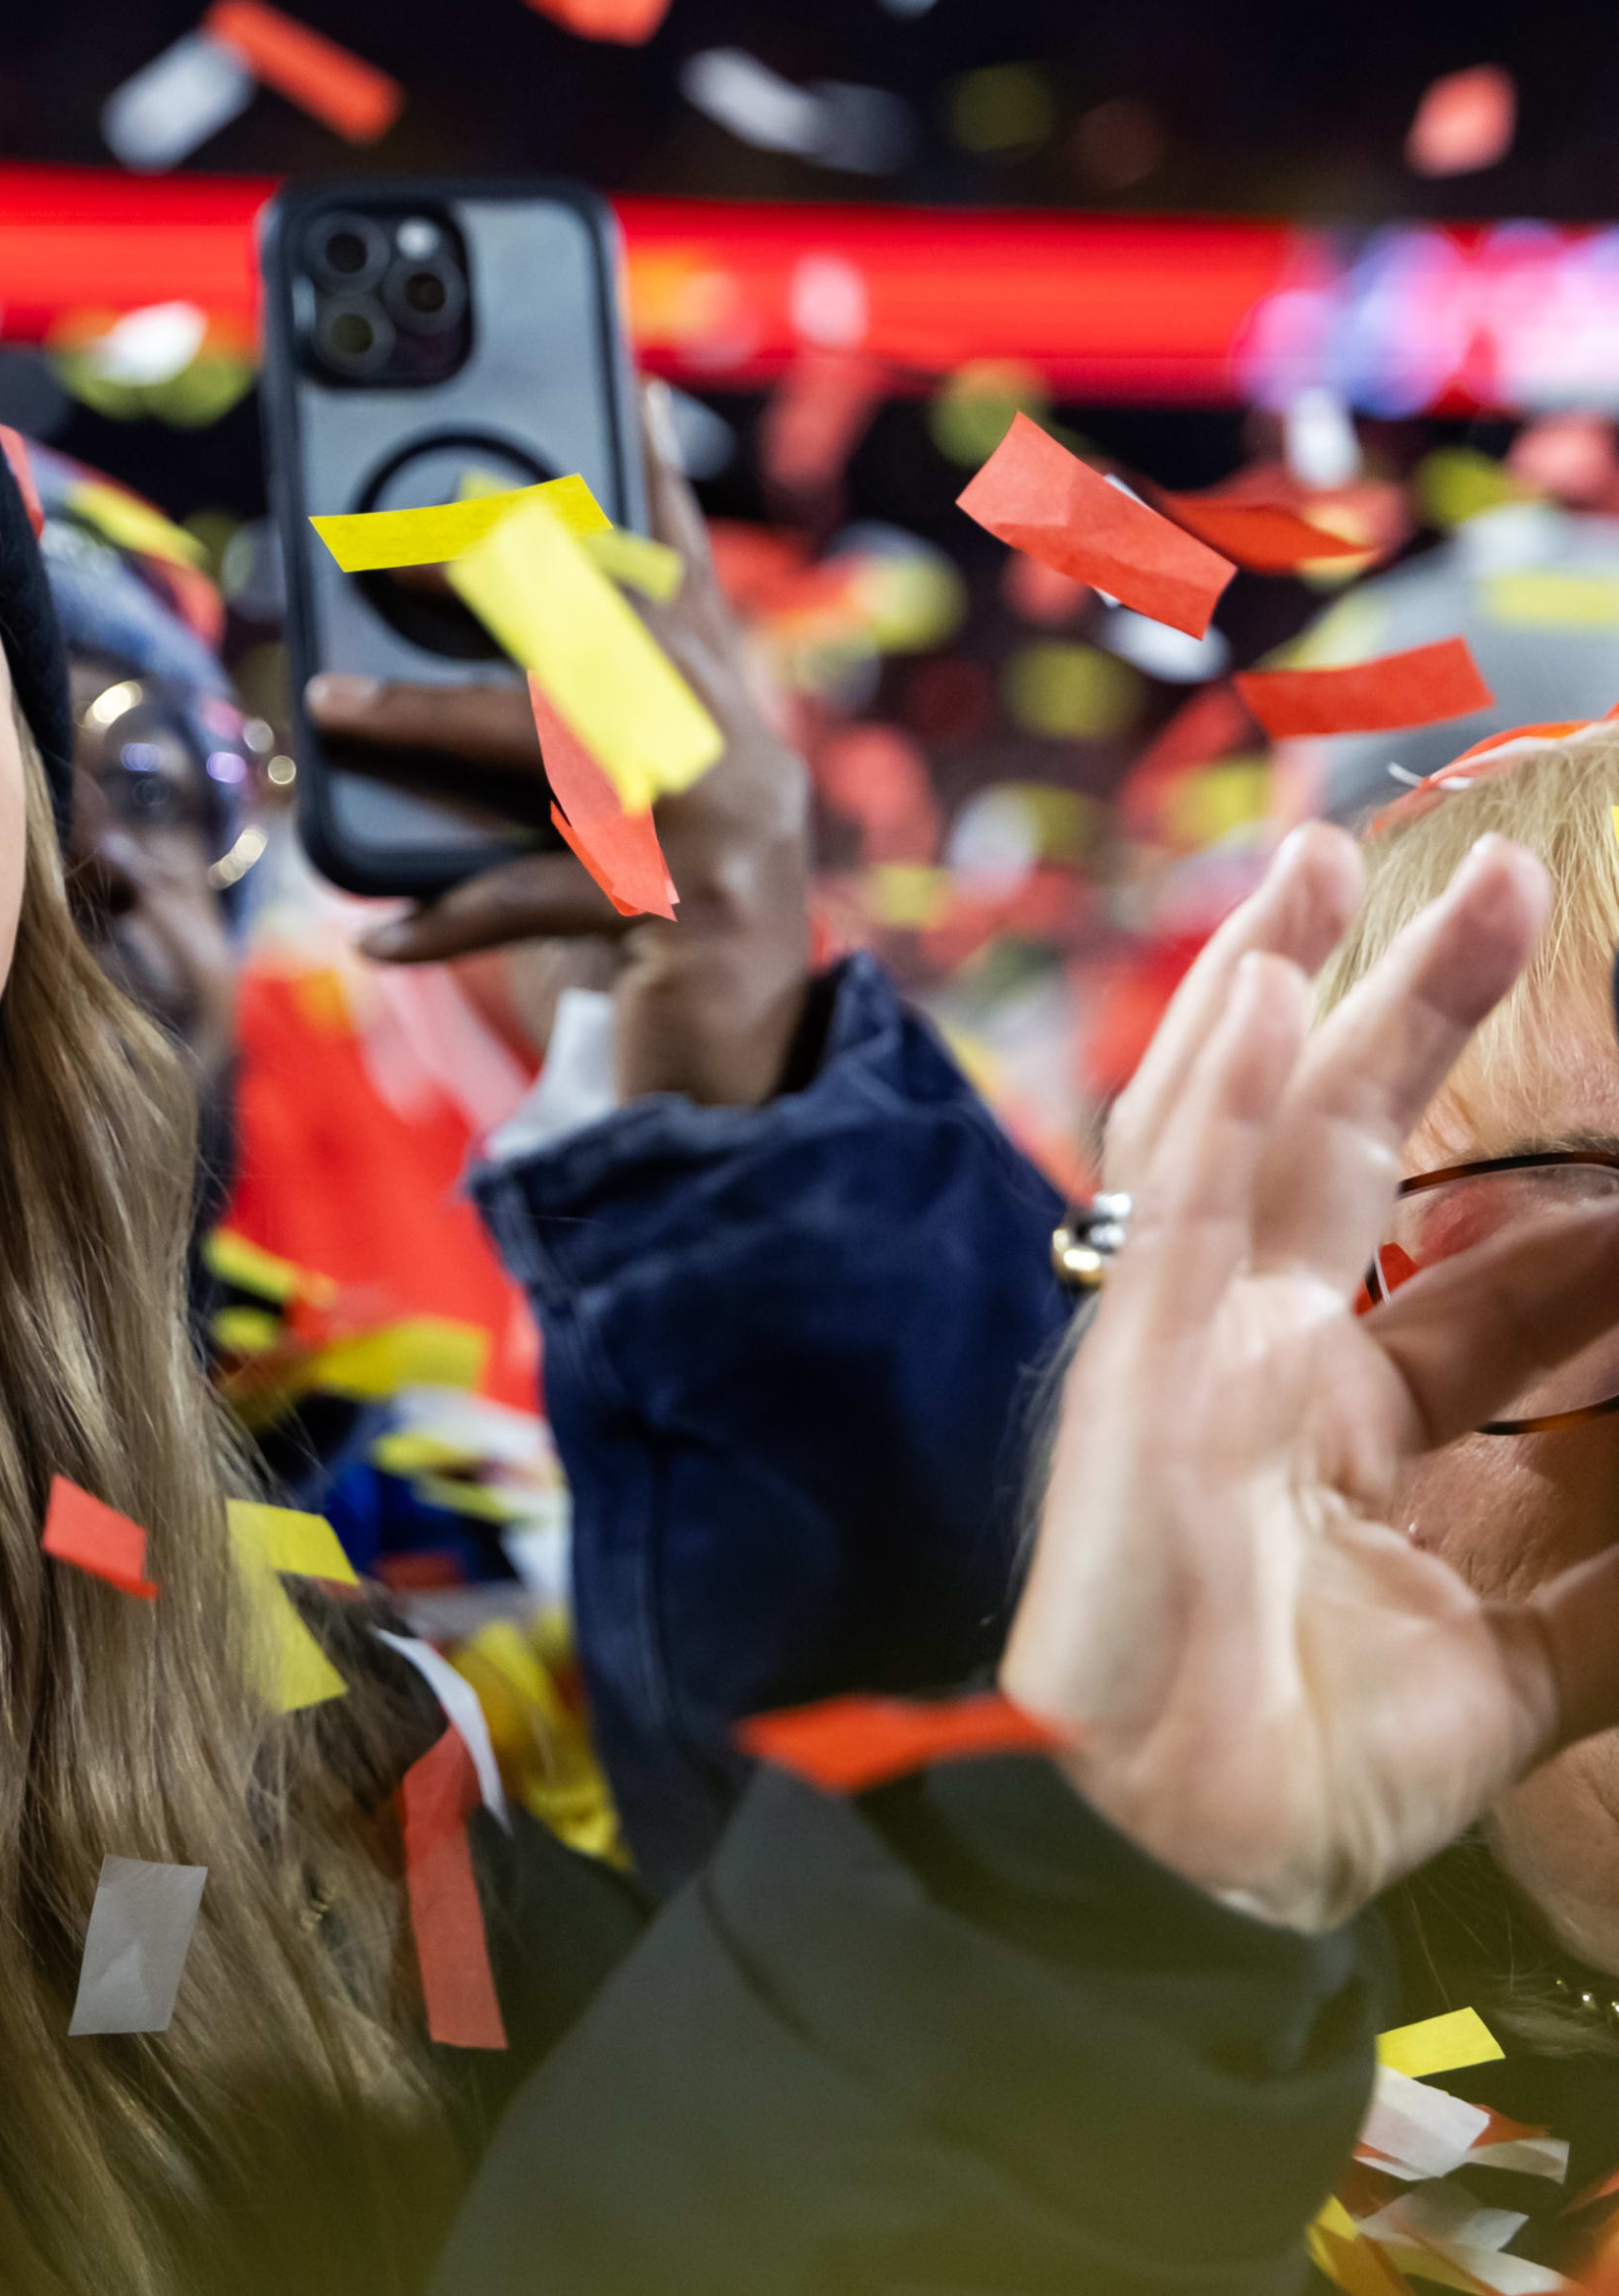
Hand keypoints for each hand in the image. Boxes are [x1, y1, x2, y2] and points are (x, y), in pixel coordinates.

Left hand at [299, 382, 813, 1105]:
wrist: (749, 1076)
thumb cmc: (652, 932)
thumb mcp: (613, 818)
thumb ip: (555, 742)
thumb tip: (397, 680)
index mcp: (723, 715)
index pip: (682, 578)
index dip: (652, 483)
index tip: (619, 390)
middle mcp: (733, 753)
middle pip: (606, 629)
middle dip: (497, 573)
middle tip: (390, 542)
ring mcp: (719, 832)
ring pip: (555, 744)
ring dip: (429, 719)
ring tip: (328, 703)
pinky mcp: (682, 917)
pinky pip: (539, 898)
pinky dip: (450, 914)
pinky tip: (378, 935)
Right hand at [1005, 825, 1618, 1929]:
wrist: (1203, 1855)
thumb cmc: (1323, 1771)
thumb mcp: (1529, 1656)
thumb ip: (1615, 1577)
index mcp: (1334, 1424)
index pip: (1467, 1283)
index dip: (1575, 1222)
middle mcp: (1254, 1359)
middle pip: (1338, 1149)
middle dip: (1409, 1011)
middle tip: (1500, 880)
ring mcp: (1186, 1349)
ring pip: (1232, 1131)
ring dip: (1275, 986)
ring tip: (1325, 858)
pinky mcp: (1143, 1364)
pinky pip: (1176, 1201)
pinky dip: (1210, 1086)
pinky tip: (1253, 986)